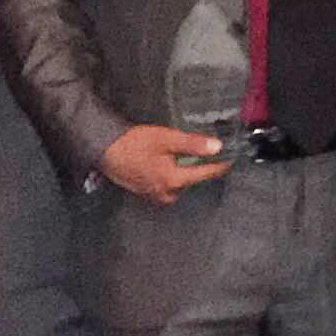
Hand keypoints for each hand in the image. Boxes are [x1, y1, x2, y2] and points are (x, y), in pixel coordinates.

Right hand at [98, 125, 232, 202]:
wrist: (103, 150)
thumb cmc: (134, 143)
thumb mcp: (166, 139)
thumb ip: (192, 144)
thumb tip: (217, 147)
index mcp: (175, 181)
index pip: (206, 174)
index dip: (220, 165)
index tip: (232, 158)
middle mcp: (167, 193)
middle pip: (192, 180)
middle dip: (199, 168)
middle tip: (206, 154)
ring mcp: (155, 196)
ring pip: (179, 184)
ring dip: (183, 172)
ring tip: (182, 157)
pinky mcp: (146, 194)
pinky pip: (166, 186)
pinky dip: (170, 176)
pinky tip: (164, 164)